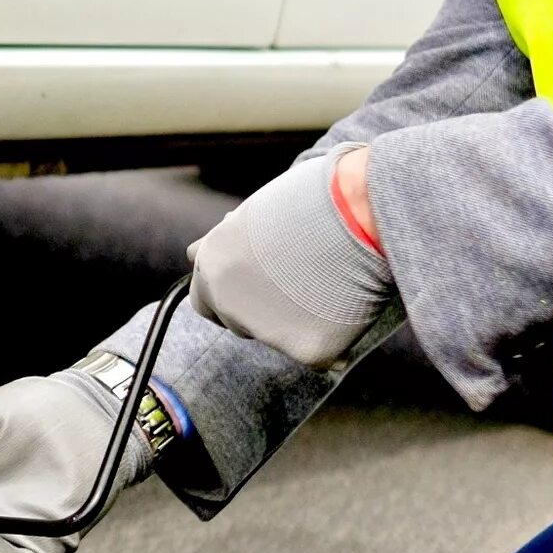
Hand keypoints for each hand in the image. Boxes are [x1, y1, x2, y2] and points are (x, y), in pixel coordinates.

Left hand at [186, 149, 391, 366]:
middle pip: (236, 325)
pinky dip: (333, 338)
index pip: (205, 301)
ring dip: (295, 323)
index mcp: (210, 264)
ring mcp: (263, 330)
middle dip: (260, 314)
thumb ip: (223, 243)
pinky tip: (348, 304)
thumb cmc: (314, 198)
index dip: (234, 296)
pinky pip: (319, 355)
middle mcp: (226, 301)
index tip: (259, 287)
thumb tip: (193, 255)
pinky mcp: (303, 350)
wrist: (359, 208)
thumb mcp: (254, 213)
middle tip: (298, 288)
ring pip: (277, 339)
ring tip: (328, 282)